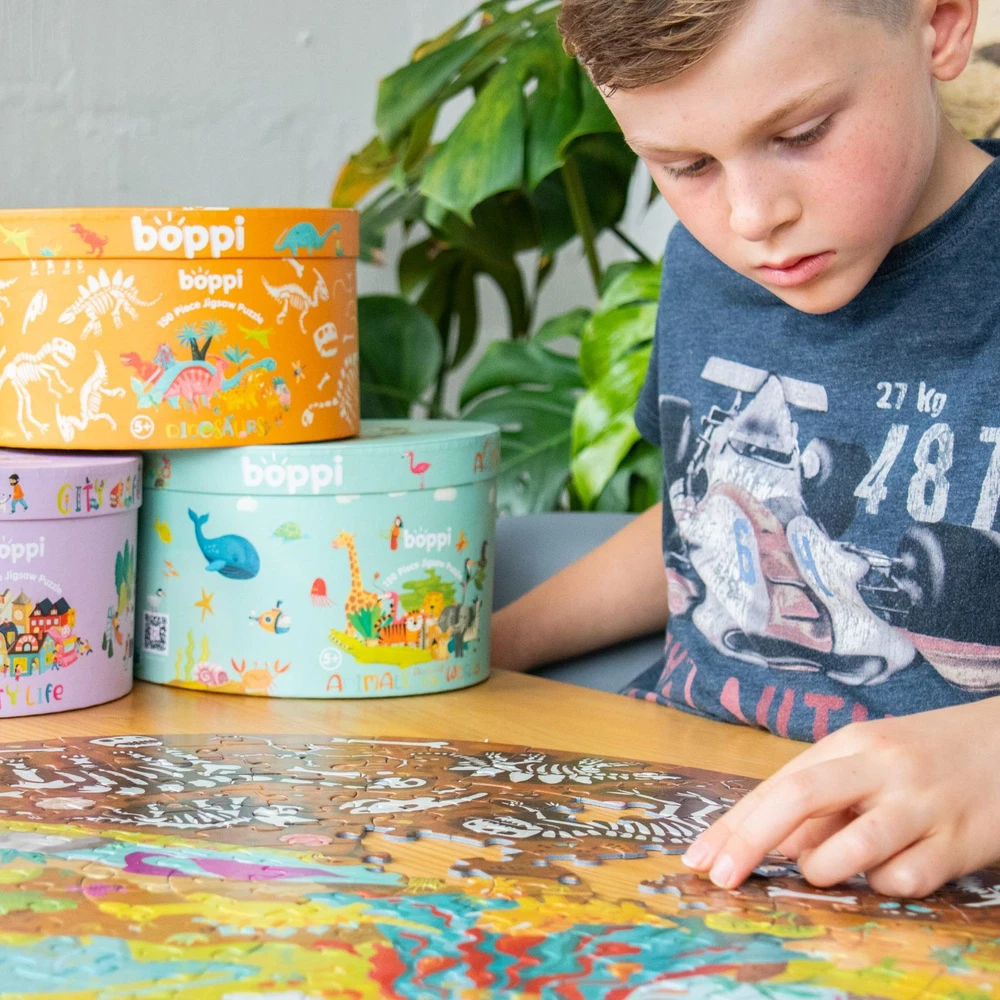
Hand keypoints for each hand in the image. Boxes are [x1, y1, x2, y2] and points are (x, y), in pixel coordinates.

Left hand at [681, 697, 999, 896]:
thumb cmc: (926, 757)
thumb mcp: (870, 761)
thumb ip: (824, 798)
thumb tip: (776, 847)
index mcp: (851, 743)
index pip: (777, 785)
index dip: (734, 825)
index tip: (701, 858)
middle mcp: (881, 767)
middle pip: (798, 801)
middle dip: (749, 843)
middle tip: (722, 878)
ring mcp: (921, 804)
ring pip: (849, 850)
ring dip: (823, 870)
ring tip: (829, 866)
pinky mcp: (960, 842)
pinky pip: (904, 879)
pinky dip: (886, 884)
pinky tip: (897, 866)